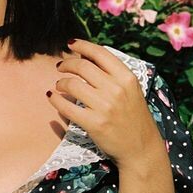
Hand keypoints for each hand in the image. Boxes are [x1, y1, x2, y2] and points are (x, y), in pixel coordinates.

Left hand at [48, 39, 164, 167]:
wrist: (141, 147)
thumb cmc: (134, 117)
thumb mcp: (131, 90)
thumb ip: (112, 75)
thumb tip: (85, 58)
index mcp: (127, 78)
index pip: (100, 53)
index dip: (82, 46)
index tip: (71, 44)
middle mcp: (116, 89)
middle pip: (82, 66)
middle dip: (67, 64)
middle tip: (60, 66)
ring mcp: (104, 107)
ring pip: (72, 84)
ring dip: (61, 82)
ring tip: (59, 85)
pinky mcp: (94, 123)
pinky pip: (67, 107)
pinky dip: (55, 100)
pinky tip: (52, 97)